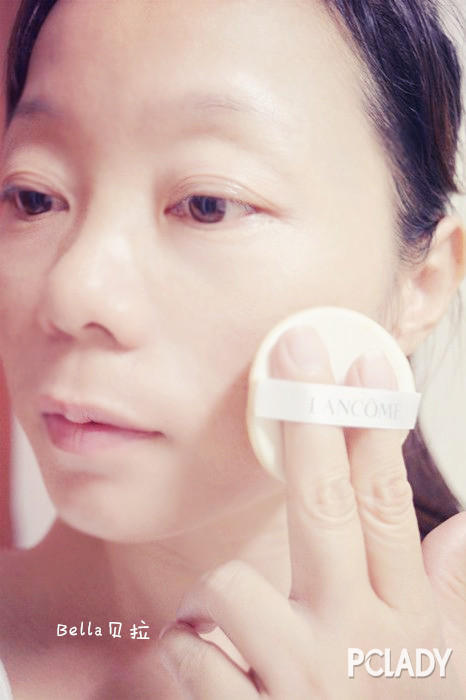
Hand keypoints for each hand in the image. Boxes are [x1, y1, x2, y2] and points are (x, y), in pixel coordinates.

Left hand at [157, 326, 465, 698]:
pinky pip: (185, 657)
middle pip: (326, 510)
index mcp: (406, 624)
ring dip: (214, 600)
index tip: (360, 365)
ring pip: (228, 588)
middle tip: (298, 355)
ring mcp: (297, 687)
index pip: (390, 506)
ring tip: (227, 633)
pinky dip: (184, 657)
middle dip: (310, 424)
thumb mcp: (448, 666)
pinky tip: (207, 677)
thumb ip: (455, 593)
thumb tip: (464, 524)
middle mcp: (355, 646)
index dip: (374, 430)